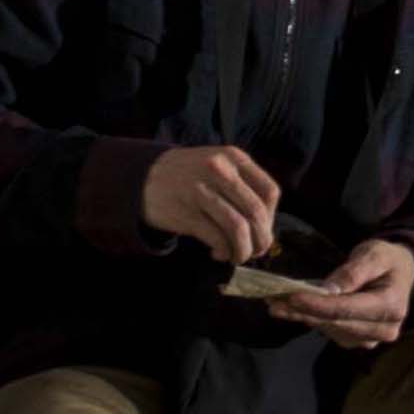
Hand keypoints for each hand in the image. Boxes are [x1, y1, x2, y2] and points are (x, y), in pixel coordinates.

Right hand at [142, 143, 285, 263]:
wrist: (142, 176)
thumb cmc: (188, 175)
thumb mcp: (218, 164)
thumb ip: (242, 184)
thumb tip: (265, 224)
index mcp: (234, 158)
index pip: (269, 192)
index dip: (272, 217)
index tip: (264, 230)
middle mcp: (220, 171)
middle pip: (256, 212)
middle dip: (262, 239)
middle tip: (257, 251)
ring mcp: (201, 191)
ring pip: (238, 228)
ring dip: (244, 249)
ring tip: (238, 256)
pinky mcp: (186, 213)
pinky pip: (217, 238)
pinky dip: (224, 251)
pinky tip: (218, 252)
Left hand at [266, 236, 413, 352]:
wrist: (398, 273)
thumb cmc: (387, 260)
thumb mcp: (374, 255)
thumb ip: (354, 271)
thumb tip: (328, 290)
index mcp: (392, 306)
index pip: (348, 309)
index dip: (318, 305)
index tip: (292, 296)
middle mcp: (384, 329)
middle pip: (336, 323)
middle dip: (304, 312)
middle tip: (274, 301)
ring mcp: (370, 339)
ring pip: (329, 330)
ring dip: (302, 317)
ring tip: (277, 304)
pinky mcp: (357, 341)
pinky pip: (329, 332)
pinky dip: (309, 319)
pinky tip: (291, 311)